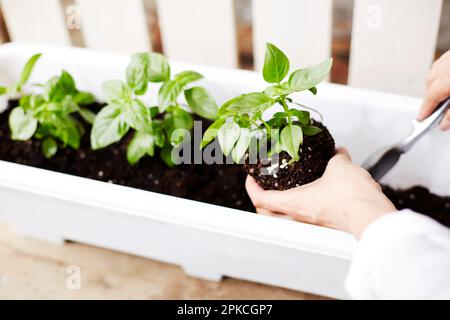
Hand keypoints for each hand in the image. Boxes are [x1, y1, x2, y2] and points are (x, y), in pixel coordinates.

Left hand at [245, 148, 396, 237]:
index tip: (251, 177)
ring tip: (281, 191)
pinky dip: (298, 208)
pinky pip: (303, 218)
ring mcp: (311, 224)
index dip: (251, 187)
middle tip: (261, 187)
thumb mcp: (339, 166)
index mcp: (294, 203)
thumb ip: (336, 157)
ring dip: (278, 207)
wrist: (371, 213)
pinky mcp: (324, 225)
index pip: (260, 198)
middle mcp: (299, 217)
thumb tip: (338, 154)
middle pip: (267, 214)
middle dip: (260, 200)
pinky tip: (309, 197)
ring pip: (284, 219)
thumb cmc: (351, 197)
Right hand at [418, 50, 449, 130]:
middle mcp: (449, 65)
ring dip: (434, 83)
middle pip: (431, 81)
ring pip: (435, 70)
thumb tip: (443, 124)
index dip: (426, 109)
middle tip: (433, 110)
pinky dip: (440, 72)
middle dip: (431, 97)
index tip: (422, 118)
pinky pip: (442, 61)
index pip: (433, 95)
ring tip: (440, 95)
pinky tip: (444, 79)